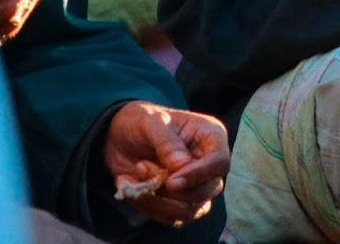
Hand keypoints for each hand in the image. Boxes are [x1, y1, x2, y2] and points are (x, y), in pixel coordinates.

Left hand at [104, 102, 229, 226]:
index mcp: (210, 136)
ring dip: (158, 201)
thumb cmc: (140, 121)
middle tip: (142, 168)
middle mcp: (208, 163)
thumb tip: (182, 166)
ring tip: (134, 178)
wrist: (118, 136)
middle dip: (173, 189)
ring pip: (190, 210)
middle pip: (208, 190)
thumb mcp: (150, 122)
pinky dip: (149, 207)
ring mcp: (195, 185)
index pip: (220, 162)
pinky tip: (132, 188)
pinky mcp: (178, 202)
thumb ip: (167, 142)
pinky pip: (171, 217)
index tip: (171, 181)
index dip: (199, 175)